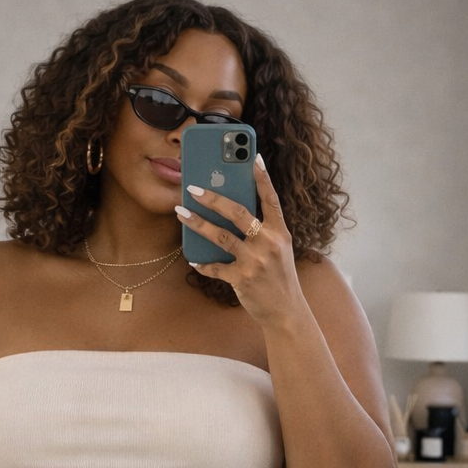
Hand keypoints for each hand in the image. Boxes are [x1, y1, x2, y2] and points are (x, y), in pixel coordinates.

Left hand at [175, 155, 306, 329]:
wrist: (286, 311)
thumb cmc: (278, 278)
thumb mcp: (279, 250)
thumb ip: (262, 231)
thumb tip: (233, 212)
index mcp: (279, 232)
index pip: (271, 198)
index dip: (262, 177)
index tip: (252, 156)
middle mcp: (268, 243)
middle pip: (238, 213)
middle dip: (213, 198)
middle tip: (193, 188)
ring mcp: (255, 261)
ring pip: (221, 236)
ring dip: (198, 224)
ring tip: (181, 214)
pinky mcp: (242, 279)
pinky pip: (215, 267)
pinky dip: (202, 262)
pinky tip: (193, 257)